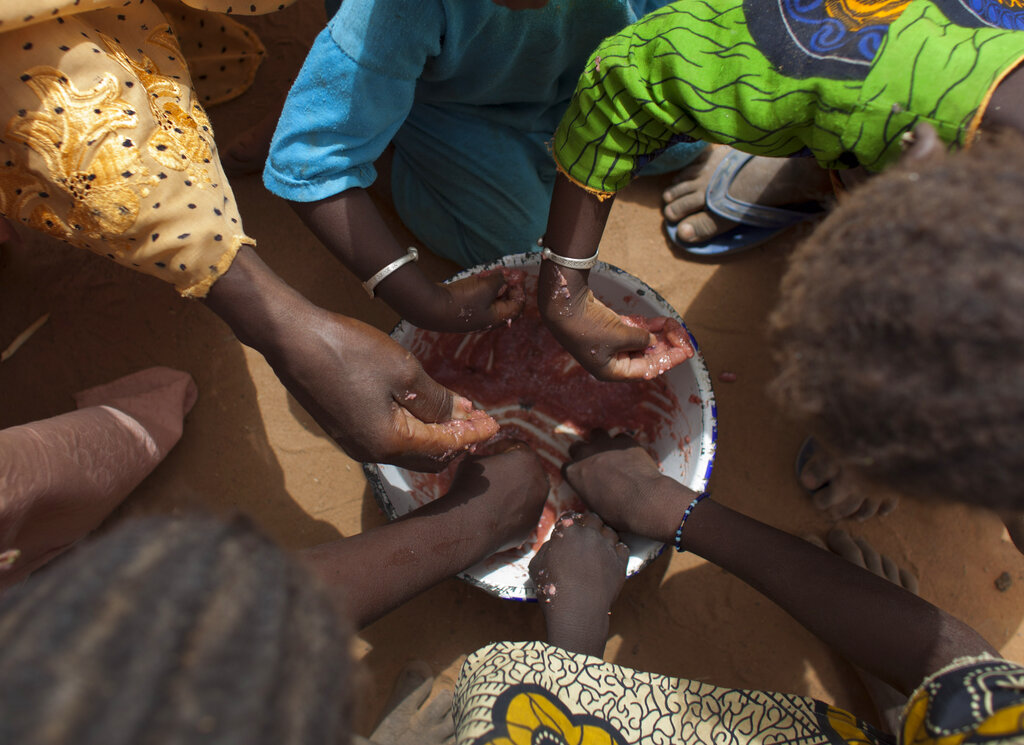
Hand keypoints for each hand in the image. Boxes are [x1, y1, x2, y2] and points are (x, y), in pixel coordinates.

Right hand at [278, 311, 499, 470]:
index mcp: (388, 443)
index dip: (473, 434)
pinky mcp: (343, 428)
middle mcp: (370, 453)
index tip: (496, 424)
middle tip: (481, 423)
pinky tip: (422, 408)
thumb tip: (461, 416)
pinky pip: (388, 437)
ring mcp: (353, 442)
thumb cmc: (349, 351)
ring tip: (459, 415)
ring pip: (407, 448)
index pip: (444, 447)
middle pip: (427, 457)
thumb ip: (437, 400)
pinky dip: (413, 428)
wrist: (293, 339)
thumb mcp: (404, 372)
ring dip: (435, 433)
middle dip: (457, 440)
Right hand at [414, 269, 525, 332]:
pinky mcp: (462, 309)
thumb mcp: (486, 287)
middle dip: (506, 286)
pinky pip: (477, 298)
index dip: (519, 290)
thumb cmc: (461, 300)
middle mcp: (486, 320)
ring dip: (493, 284)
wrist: (430, 307)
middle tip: (504, 272)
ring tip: (490, 272)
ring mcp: (473, 316)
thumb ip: (501, 280)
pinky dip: (481, 287)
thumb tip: (511, 275)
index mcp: (496, 318)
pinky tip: (479, 277)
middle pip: (504, 303)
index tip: (516, 276)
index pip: (517, 306)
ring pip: (490, 299)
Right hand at [441, 438, 549, 552]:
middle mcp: (540, 479)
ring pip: (527, 491)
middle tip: (493, 472)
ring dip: (514, 489)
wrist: (469, 525)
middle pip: (527, 468)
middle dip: (512, 469)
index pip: (516, 446)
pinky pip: (523, 511)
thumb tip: (486, 458)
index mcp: (527, 458)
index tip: (488, 454)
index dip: (500, 448)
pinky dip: (513, 509)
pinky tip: (495, 512)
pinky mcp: (533, 522)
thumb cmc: (470, 487)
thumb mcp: (473, 460)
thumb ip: (486, 455)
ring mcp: (539, 503)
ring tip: (494, 494)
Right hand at [538, 263, 692, 379]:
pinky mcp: (607, 328)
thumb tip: (652, 338)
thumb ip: (641, 338)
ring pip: (640, 342)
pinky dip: (646, 326)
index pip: (647, 370)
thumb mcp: (621, 335)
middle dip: (664, 346)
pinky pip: (632, 330)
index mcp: (611, 371)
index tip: (685, 351)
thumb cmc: (589, 326)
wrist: (565, 305)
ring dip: (657, 334)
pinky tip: (662, 321)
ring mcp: (609, 344)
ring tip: (675, 326)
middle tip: (683, 337)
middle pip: (645, 357)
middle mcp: (611, 361)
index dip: (668, 360)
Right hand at [563, 430, 692, 540]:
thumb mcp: (595, 508)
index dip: (575, 472)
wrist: (643, 500)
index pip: (566, 468)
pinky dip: (623, 446)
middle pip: (577, 446)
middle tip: (595, 464)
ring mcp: (605, 445)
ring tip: (610, 452)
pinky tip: (631, 455)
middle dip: (584, 453)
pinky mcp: (625, 441)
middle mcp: (585, 455)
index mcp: (574, 473)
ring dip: (601, 441)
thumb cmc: (618, 512)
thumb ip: (590, 494)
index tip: (584, 478)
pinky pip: (621, 438)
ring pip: (596, 433)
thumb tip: (596, 495)